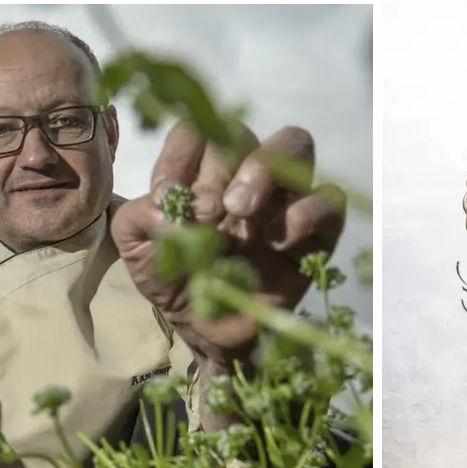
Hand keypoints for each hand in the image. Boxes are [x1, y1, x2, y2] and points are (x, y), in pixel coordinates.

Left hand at [111, 123, 344, 367]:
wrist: (209, 335)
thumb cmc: (176, 280)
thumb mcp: (138, 251)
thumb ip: (135, 219)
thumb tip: (162, 204)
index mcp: (201, 172)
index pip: (196, 133)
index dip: (180, 154)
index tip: (165, 194)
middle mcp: (244, 175)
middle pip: (243, 133)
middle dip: (221, 165)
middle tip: (208, 210)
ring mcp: (283, 198)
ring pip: (295, 144)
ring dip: (265, 169)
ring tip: (241, 212)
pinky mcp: (317, 231)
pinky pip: (330, 199)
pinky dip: (309, 209)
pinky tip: (279, 239)